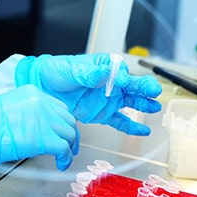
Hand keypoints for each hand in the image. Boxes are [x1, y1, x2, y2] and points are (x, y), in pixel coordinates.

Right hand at [0, 86, 79, 171]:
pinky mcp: (44, 138)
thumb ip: (26, 114)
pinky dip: (65, 158)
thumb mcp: (7, 109)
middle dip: (69, 133)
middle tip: (68, 145)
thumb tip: (36, 128)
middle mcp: (40, 101)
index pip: (57, 105)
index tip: (62, 130)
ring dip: (69, 147)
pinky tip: (61, 163)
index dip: (62, 121)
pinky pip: (63, 148)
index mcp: (30, 92)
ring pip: (69, 133)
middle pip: (67, 118)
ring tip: (64, 157)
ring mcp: (43, 118)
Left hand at [14, 53, 162, 134]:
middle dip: (144, 88)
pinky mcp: (103, 113)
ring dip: (143, 105)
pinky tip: (143, 130)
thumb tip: (112, 74)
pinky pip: (121, 121)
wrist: (42, 87)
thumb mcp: (75, 69)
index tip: (125, 81)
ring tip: (154, 107)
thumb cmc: (57, 71)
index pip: (122, 71)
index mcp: (105, 67)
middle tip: (154, 91)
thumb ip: (94, 73)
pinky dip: (132, 126)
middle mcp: (111, 83)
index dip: (125, 76)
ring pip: (131, 102)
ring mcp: (108, 99)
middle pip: (133, 86)